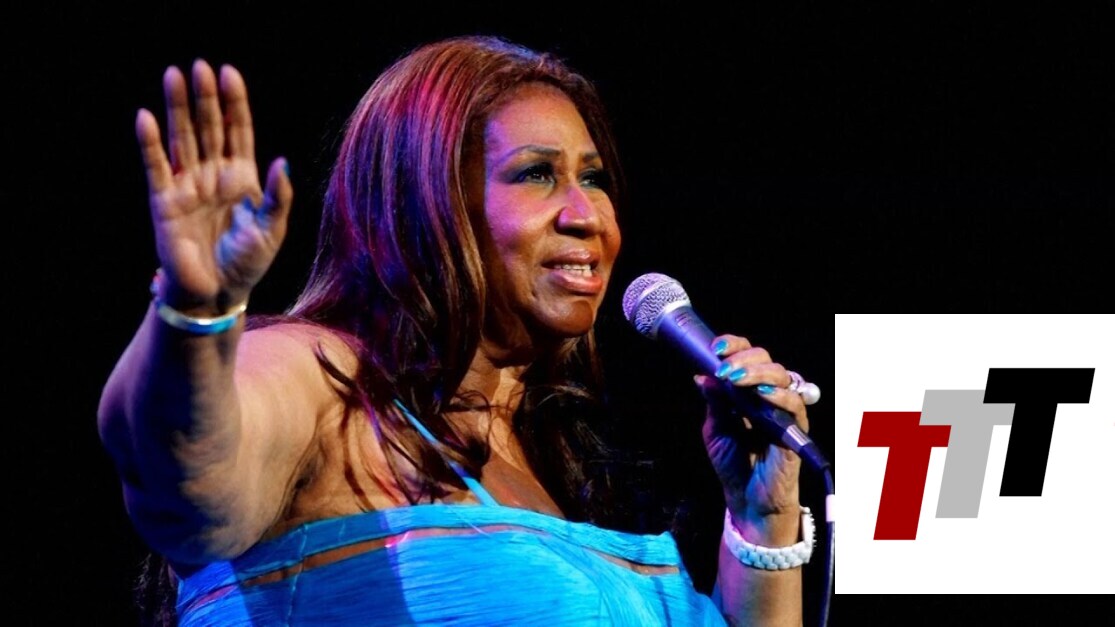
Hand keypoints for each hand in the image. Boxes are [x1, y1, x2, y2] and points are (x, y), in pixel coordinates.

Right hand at [137, 59, 291, 310]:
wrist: (217, 295)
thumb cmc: (248, 265)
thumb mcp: (272, 230)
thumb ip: (278, 196)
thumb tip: (282, 161)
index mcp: (242, 179)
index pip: (237, 131)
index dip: (234, 103)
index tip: (229, 74)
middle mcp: (213, 176)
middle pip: (208, 127)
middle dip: (205, 97)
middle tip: (200, 65)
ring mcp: (188, 186)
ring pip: (182, 138)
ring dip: (178, 108)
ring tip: (173, 75)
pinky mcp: (165, 201)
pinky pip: (156, 166)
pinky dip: (150, 143)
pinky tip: (146, 117)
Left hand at [695, 334, 808, 544]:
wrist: (747, 501)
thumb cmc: (733, 465)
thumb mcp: (715, 431)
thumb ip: (714, 403)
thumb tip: (703, 375)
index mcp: (748, 391)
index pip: (747, 357)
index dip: (734, 347)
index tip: (716, 349)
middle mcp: (769, 396)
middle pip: (766, 360)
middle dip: (744, 358)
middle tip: (725, 369)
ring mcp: (784, 410)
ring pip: (782, 375)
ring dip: (757, 372)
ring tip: (736, 379)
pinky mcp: (796, 428)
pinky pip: (794, 404)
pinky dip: (779, 395)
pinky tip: (761, 394)